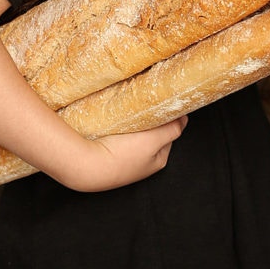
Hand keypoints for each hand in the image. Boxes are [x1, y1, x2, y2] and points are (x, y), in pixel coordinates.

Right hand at [50, 116, 188, 192]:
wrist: (86, 165)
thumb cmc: (121, 156)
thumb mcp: (155, 140)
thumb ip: (172, 129)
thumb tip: (183, 119)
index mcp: (158, 160)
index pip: (170, 133)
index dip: (167, 117)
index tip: (162, 103)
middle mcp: (142, 162)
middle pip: (151, 132)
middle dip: (149, 119)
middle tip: (143, 105)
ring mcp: (124, 158)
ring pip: (133, 133)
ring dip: (132, 121)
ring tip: (127, 110)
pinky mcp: (107, 153)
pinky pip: (117, 134)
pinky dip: (118, 126)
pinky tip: (113, 119)